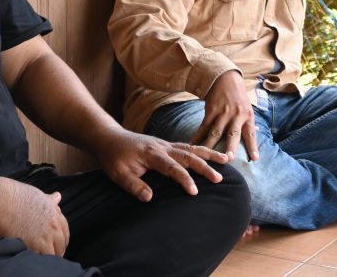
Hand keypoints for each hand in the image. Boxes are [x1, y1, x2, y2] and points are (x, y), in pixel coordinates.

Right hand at [0, 177, 68, 254]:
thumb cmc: (14, 196)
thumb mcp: (37, 195)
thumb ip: (49, 200)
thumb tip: (58, 196)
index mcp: (54, 213)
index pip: (65, 231)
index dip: (60, 238)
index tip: (56, 243)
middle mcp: (53, 225)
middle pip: (61, 244)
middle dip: (56, 249)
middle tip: (48, 253)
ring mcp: (44, 237)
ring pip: (54, 254)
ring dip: (49, 256)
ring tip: (41, 258)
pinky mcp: (34, 246)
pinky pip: (43, 259)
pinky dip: (40, 260)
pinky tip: (34, 260)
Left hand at [96, 130, 230, 200]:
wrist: (110, 138)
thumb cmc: (114, 157)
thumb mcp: (118, 174)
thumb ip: (134, 185)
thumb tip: (150, 198)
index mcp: (152, 154)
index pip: (172, 168)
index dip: (184, 179)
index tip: (195, 192)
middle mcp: (162, 147)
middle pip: (188, 155)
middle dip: (205, 167)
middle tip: (219, 178)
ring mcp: (166, 144)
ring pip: (191, 148)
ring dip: (209, 154)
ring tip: (226, 159)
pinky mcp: (166, 145)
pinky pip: (187, 146)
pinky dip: (201, 150)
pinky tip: (211, 155)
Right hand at [191, 70, 258, 160]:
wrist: (225, 78)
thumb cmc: (238, 97)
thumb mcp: (247, 108)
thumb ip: (248, 123)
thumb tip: (253, 138)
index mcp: (247, 116)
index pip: (251, 133)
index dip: (253, 146)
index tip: (255, 158)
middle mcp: (235, 115)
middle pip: (233, 134)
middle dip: (230, 147)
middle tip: (228, 159)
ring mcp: (222, 113)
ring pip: (215, 132)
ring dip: (211, 145)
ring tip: (207, 157)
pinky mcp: (211, 110)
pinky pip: (204, 126)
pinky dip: (198, 137)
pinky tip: (193, 145)